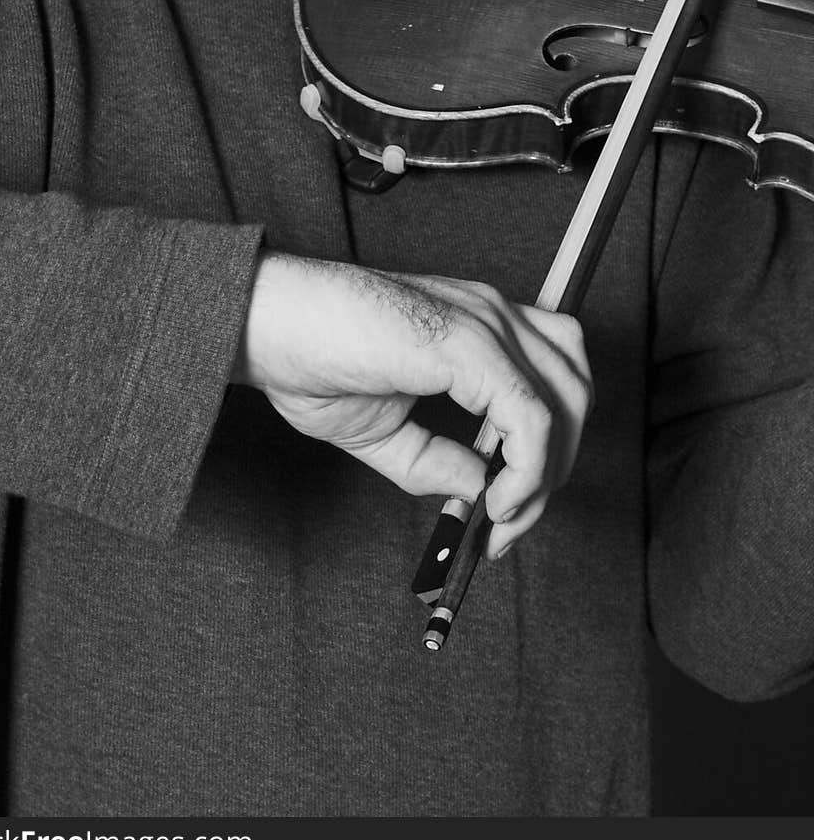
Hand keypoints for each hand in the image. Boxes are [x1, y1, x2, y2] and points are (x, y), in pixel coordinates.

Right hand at [233, 252, 592, 557]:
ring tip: (503, 516)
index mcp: (477, 324)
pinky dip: (528, 469)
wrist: (263, 323)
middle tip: (506, 525)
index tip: (504, 515)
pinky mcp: (467, 344)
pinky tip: (496, 501)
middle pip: (575, 388)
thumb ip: (438, 461)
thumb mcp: (385, 432)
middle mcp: (491, 314)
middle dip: (558, 468)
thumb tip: (484, 492)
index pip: (553, 380)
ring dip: (549, 472)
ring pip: (567, 400)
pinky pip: (531, 417)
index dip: (547, 451)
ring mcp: (484, 323)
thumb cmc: (309, 359)